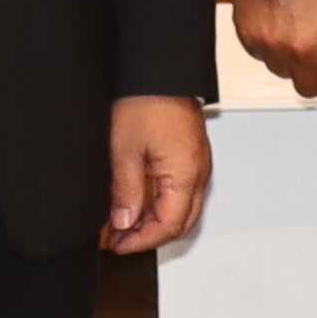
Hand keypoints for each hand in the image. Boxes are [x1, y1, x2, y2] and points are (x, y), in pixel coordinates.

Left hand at [104, 97, 213, 253]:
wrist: (160, 72)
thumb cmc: (146, 102)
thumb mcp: (124, 151)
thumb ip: (126, 192)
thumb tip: (124, 222)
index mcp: (185, 174)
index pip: (168, 226)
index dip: (141, 241)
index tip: (117, 245)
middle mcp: (199, 172)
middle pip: (182, 223)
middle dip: (151, 237)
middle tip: (120, 240)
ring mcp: (198, 164)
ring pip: (185, 209)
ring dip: (156, 222)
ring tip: (125, 222)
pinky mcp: (193, 156)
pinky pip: (184, 192)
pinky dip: (163, 205)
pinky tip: (140, 201)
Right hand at [229, 0, 316, 116]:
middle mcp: (302, 51)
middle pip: (308, 89)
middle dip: (316, 76)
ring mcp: (271, 45)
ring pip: (283, 72)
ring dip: (290, 59)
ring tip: (298, 31)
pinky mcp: (248, 35)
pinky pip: (260, 55)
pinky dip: (269, 45)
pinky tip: (278, 23)